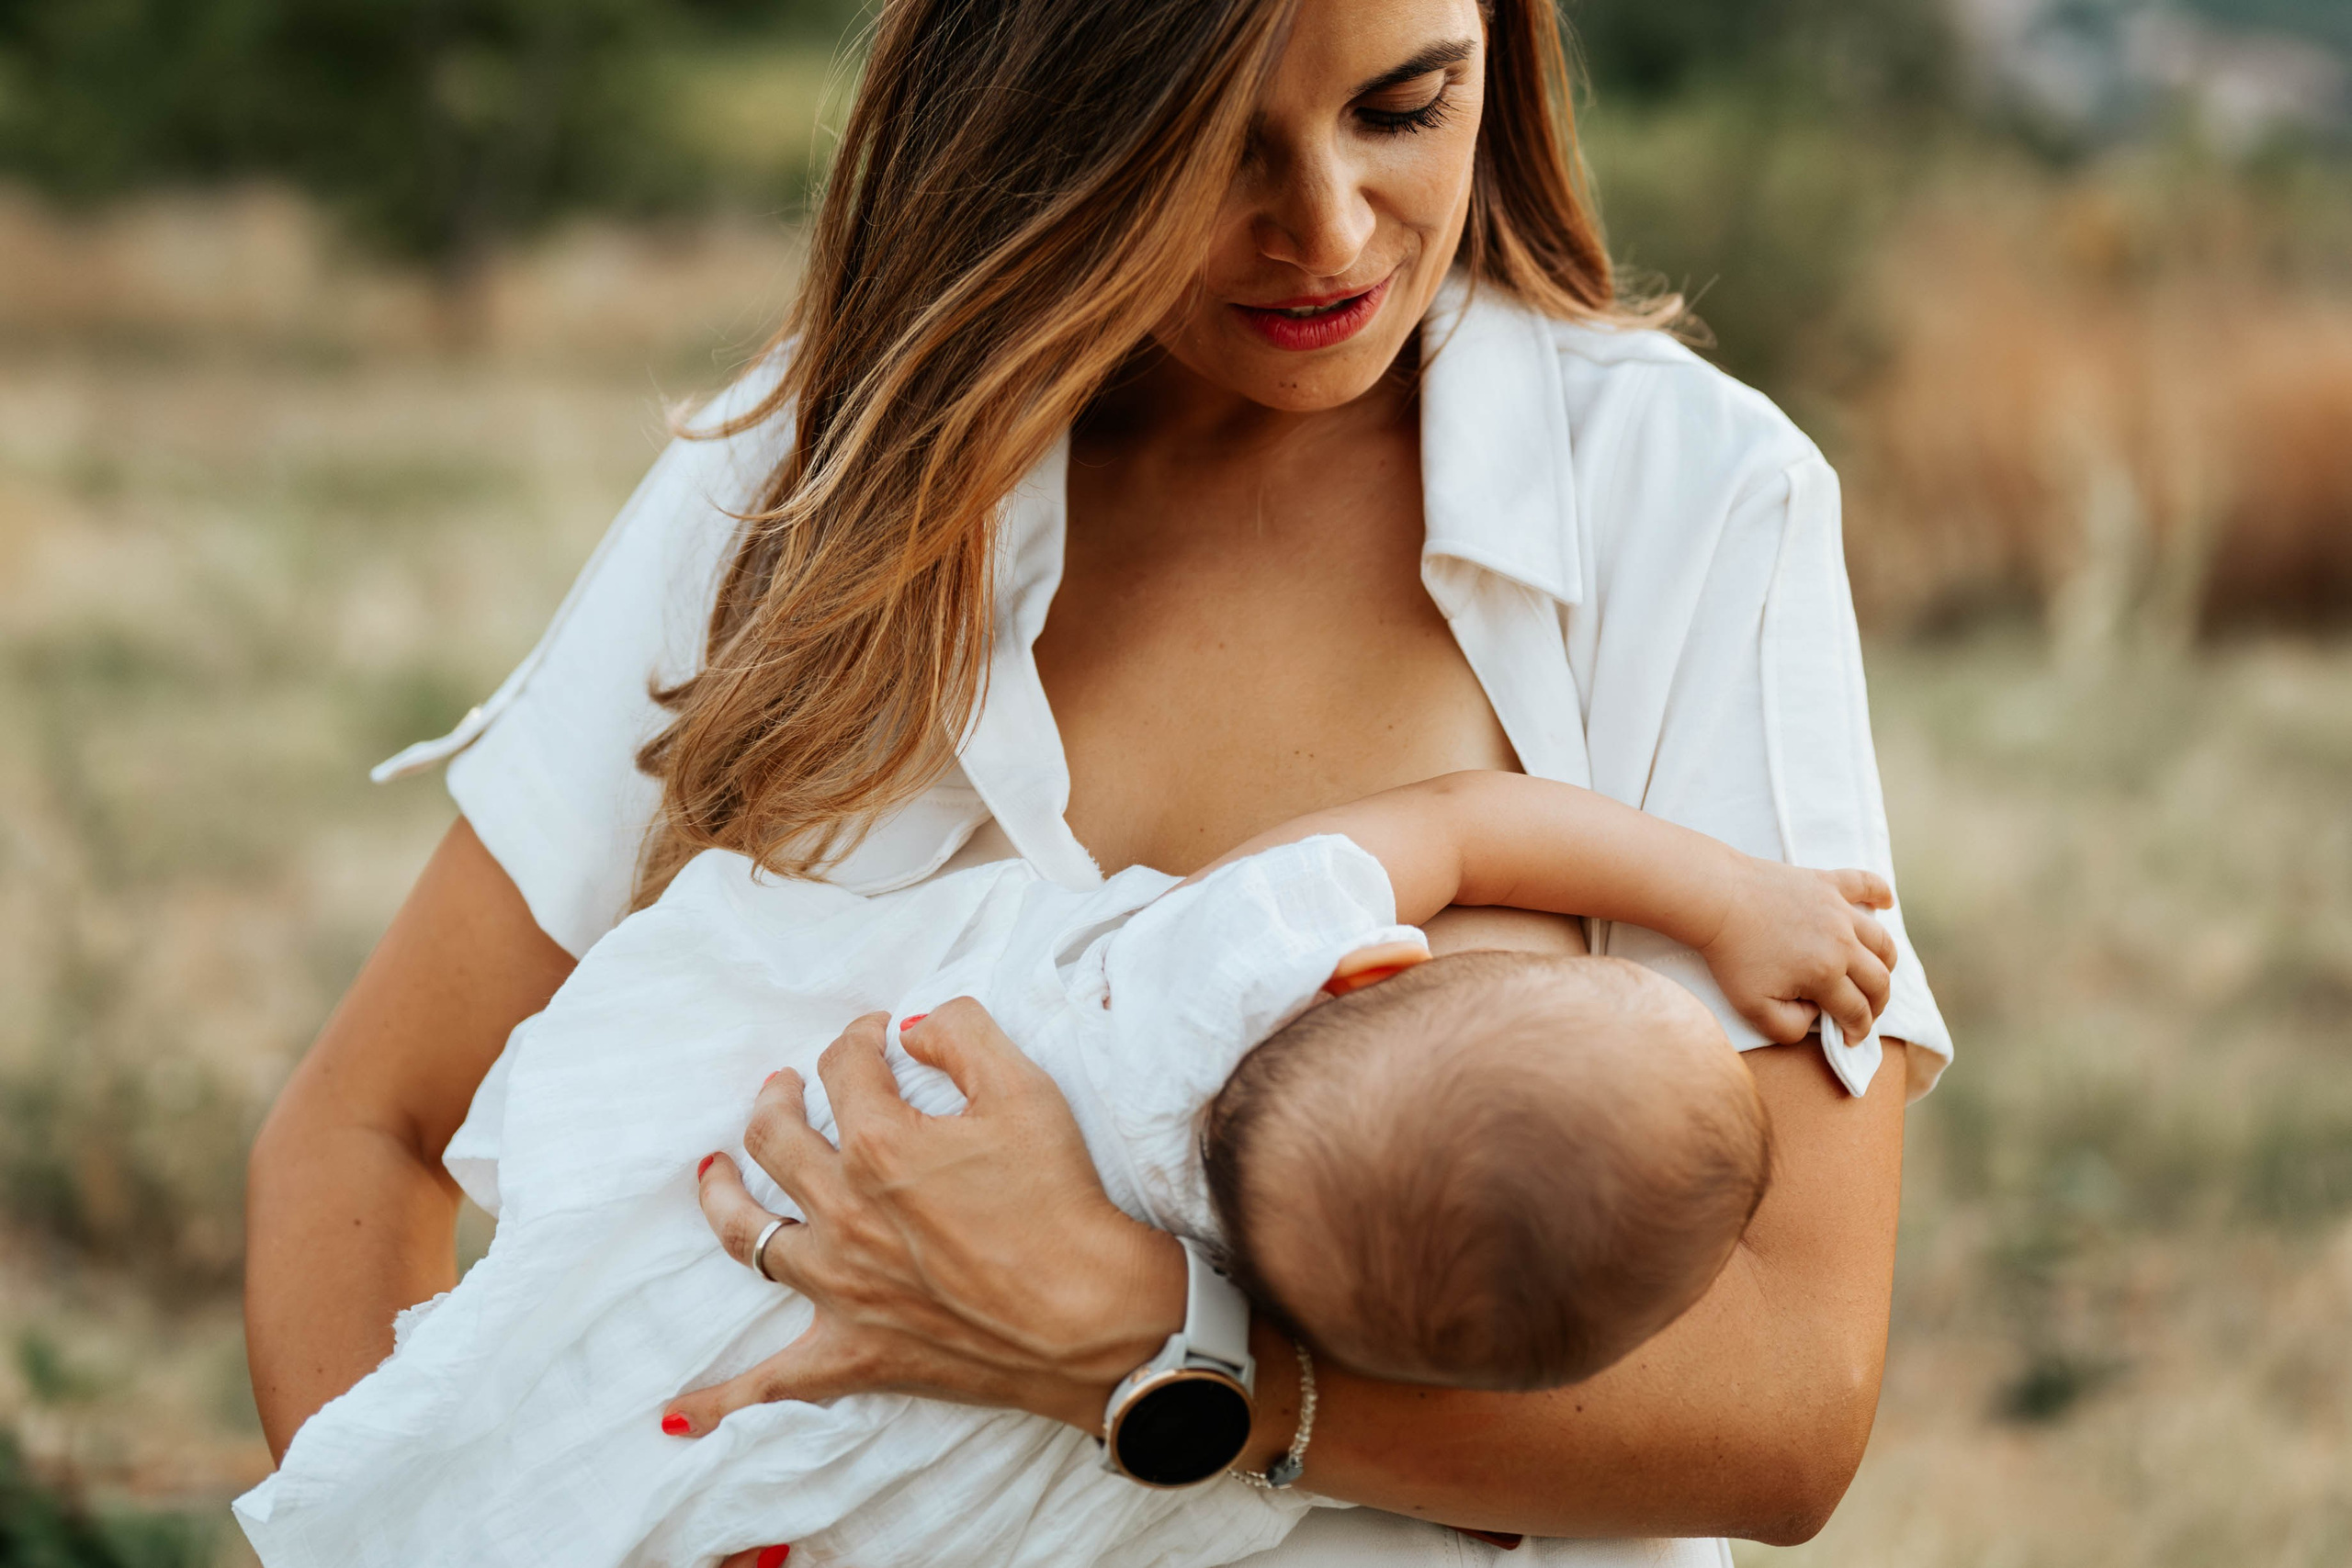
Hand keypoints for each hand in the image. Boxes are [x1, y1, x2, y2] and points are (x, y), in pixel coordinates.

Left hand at [662, 999, 1184, 1437]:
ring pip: (746, 1236)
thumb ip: (964, 1035)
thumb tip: (915, 1026)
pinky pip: (772, 1381)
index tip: (876, 1035)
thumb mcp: (1026, 1089)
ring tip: (714, 1172)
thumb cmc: (1062, 1202)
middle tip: (786, 1086)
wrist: (1091, 1315)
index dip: (857, 1040)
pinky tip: (680, 1411)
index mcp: (879, 1146)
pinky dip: (723, 1398)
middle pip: (775, 1139)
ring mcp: (839, 1287)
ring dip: (722, 1196)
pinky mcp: (853, 1353)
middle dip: (776, 1099)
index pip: (845, 1069)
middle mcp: (842, 1212)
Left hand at [1696, 862, 1895, 1045]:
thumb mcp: (1752, 1008)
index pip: (1857, 1011)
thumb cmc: (1731, 955)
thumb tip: (1816, 1017)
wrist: (1715, 900)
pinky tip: (1885, 904)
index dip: (1858, 1031)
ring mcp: (1838, 909)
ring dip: (1885, 962)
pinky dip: (1881, 892)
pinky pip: (1866, 883)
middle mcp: (1841, 941)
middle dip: (1877, 1004)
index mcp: (1826, 974)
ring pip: (1881, 940)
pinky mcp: (1827, 882)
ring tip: (1876, 974)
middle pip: (1879, 980)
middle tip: (1865, 1012)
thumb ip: (1788, 1027)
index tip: (1850, 1039)